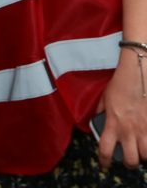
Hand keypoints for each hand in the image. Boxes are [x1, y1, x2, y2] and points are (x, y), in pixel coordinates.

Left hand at [97, 48, 146, 167]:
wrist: (138, 74)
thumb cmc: (120, 84)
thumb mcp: (105, 98)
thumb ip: (101, 112)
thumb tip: (97, 120)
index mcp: (113, 123)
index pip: (105, 150)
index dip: (104, 161)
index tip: (105, 164)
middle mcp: (129, 130)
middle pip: (131, 160)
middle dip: (129, 162)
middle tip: (128, 157)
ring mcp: (144, 129)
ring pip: (146, 156)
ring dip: (143, 155)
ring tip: (141, 150)